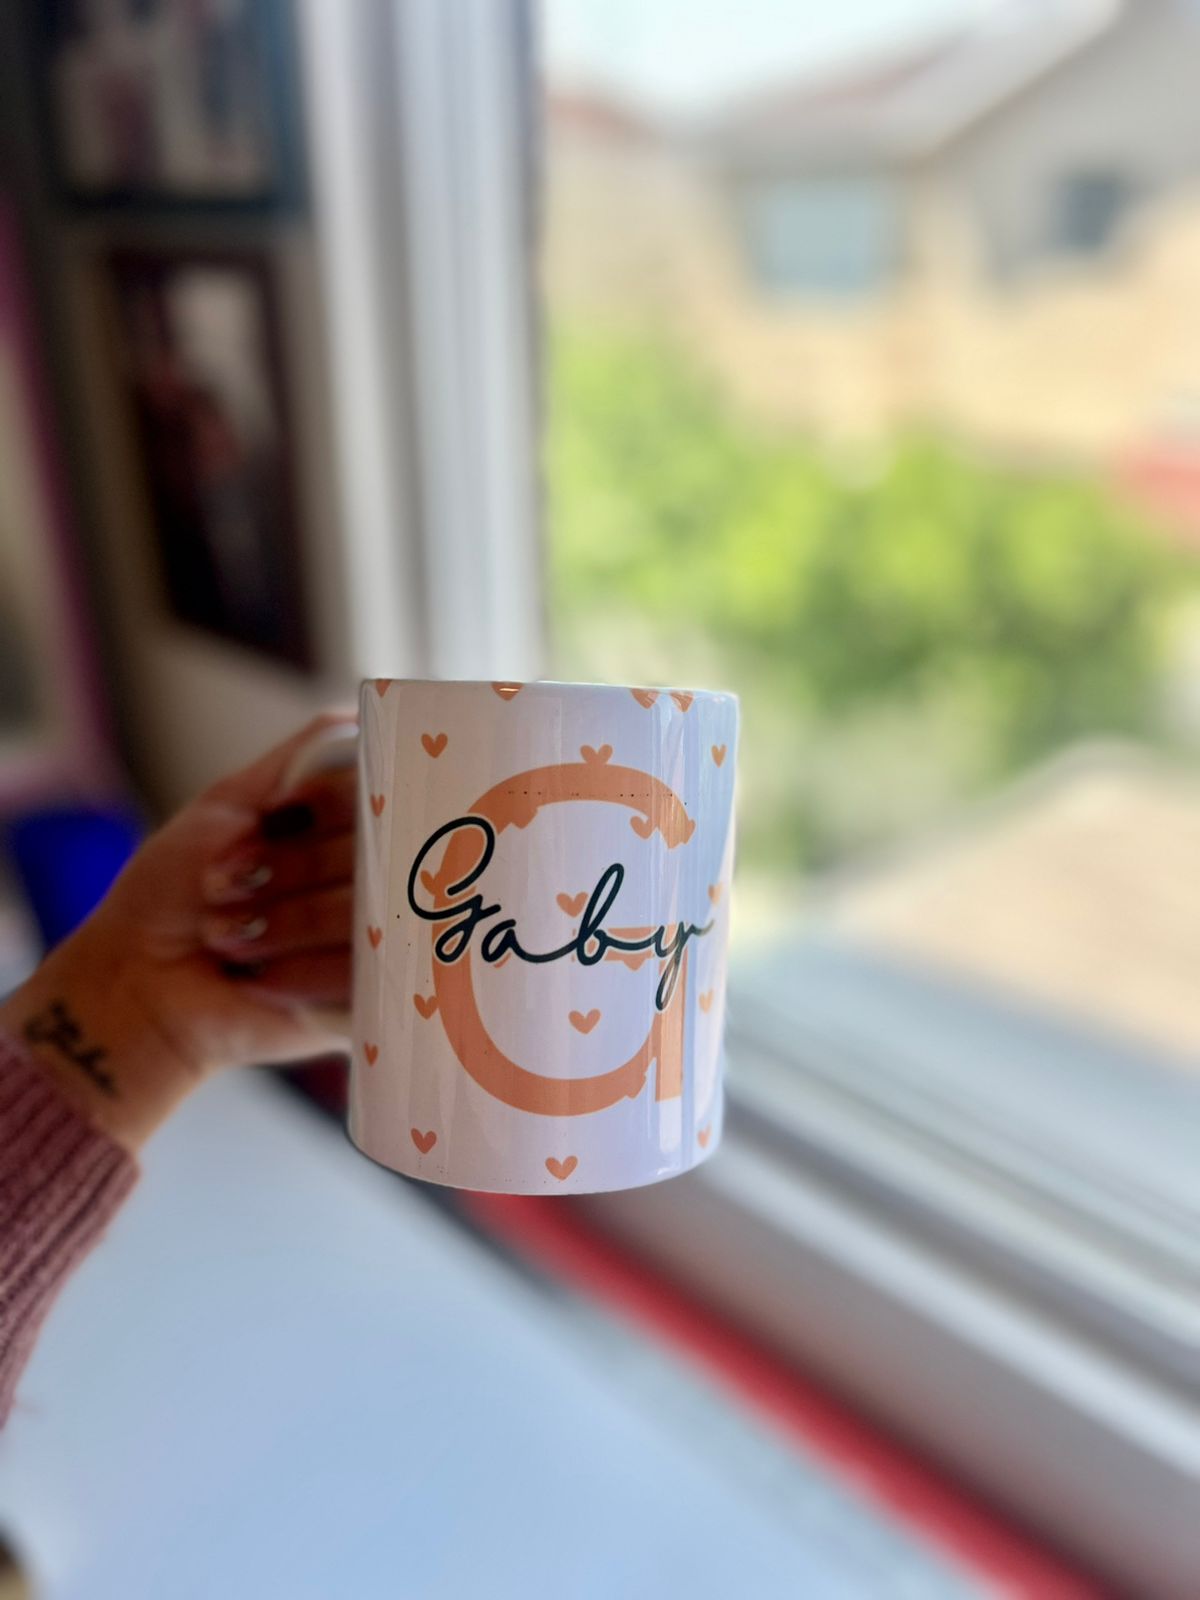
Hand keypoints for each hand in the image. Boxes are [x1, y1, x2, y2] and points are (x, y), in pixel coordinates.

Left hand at [0, 715, 356, 1150]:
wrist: (141, 980)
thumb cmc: (176, 892)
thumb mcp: (229, 805)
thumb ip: (301, 761)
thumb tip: (365, 718)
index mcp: (349, 833)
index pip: (381, 798)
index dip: (325, 807)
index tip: (269, 822)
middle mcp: (373, 882)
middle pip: (375, 856)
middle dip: (289, 870)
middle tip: (223, 886)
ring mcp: (375, 943)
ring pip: (366, 914)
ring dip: (283, 922)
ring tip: (225, 935)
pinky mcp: (366, 1000)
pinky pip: (362, 976)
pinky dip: (298, 971)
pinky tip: (256, 978)